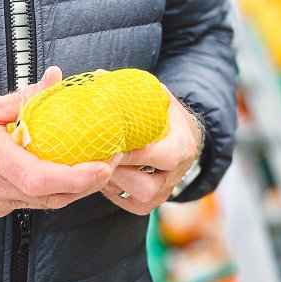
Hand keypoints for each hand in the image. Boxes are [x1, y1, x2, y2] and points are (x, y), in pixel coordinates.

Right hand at [0, 67, 113, 216]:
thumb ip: (19, 99)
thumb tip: (55, 80)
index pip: (40, 178)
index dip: (77, 177)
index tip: (104, 165)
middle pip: (51, 196)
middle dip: (88, 182)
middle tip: (114, 158)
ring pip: (44, 203)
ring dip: (73, 187)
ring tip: (96, 161)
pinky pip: (29, 201)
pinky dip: (51, 188)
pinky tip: (62, 167)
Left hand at [101, 86, 202, 214]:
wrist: (185, 138)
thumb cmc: (167, 116)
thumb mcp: (157, 97)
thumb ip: (132, 90)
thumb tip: (98, 76)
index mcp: (183, 147)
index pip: (162, 156)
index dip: (135, 154)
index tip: (111, 144)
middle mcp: (176, 175)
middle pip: (145, 185)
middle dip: (118, 173)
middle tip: (95, 156)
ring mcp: (164, 192)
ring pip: (136, 198)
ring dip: (113, 183)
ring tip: (97, 164)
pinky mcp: (151, 204)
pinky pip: (129, 204)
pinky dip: (113, 192)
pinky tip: (104, 174)